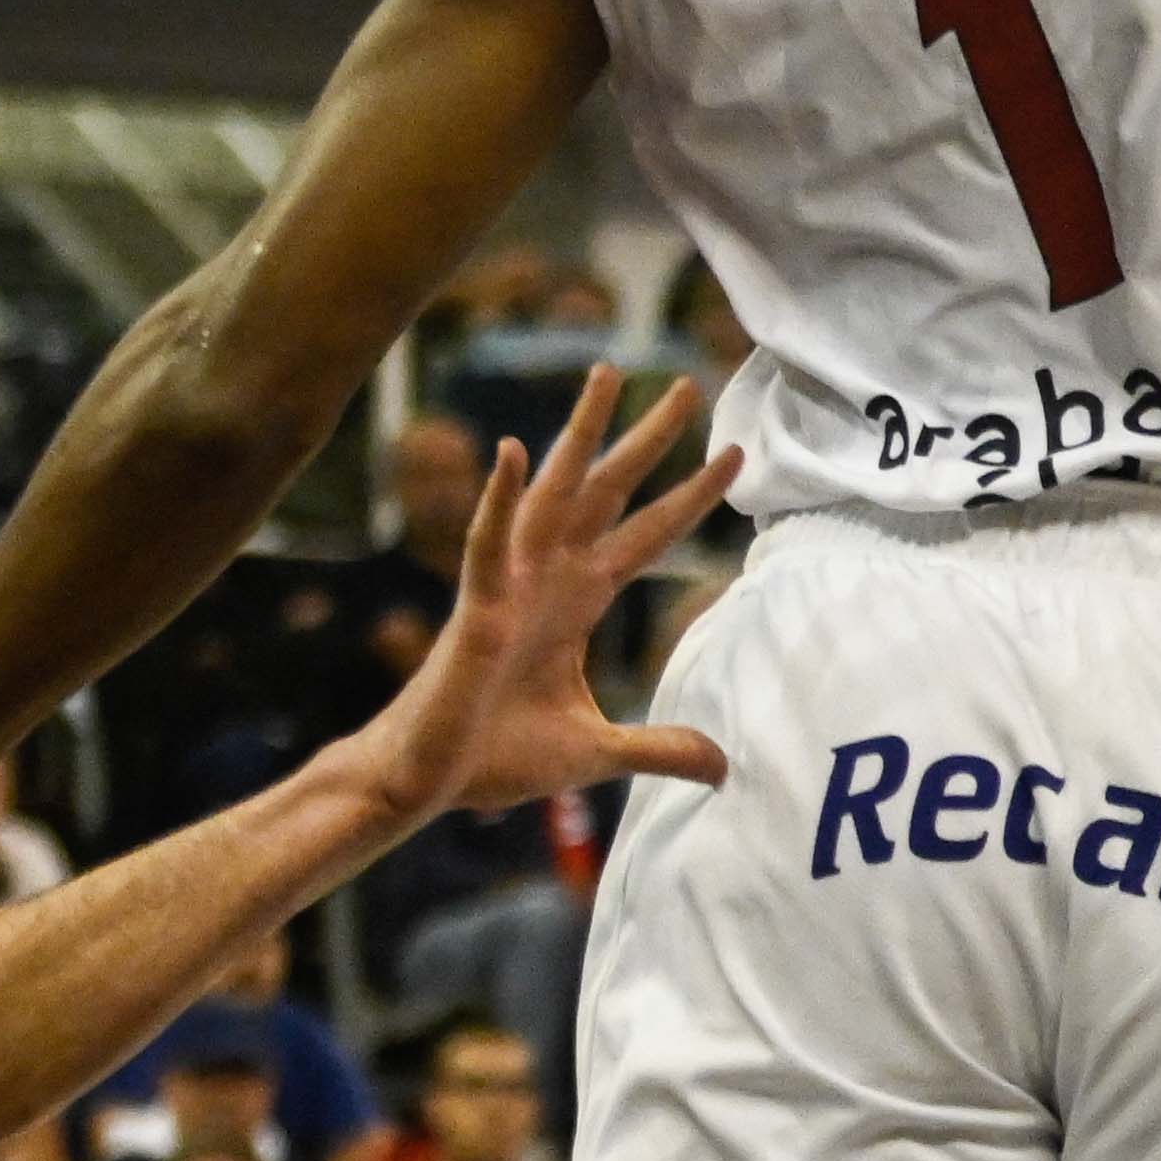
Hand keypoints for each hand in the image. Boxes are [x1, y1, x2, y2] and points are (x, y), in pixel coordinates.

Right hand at [335, 374, 741, 819]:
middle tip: (687, 385)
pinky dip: (500, 498)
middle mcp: (548, 578)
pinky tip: (514, 452)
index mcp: (578, 601)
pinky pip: (488, 544)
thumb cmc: (495, 757)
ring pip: (553, 493)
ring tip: (608, 377)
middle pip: (609, 492)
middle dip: (648, 440)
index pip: (647, 535)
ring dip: (580, 435)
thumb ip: (658, 747)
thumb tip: (720, 767)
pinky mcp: (476, 609)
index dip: (690, 496)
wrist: (426, 783)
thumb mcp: (598, 749)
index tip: (734, 454)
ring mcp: (511, 586)